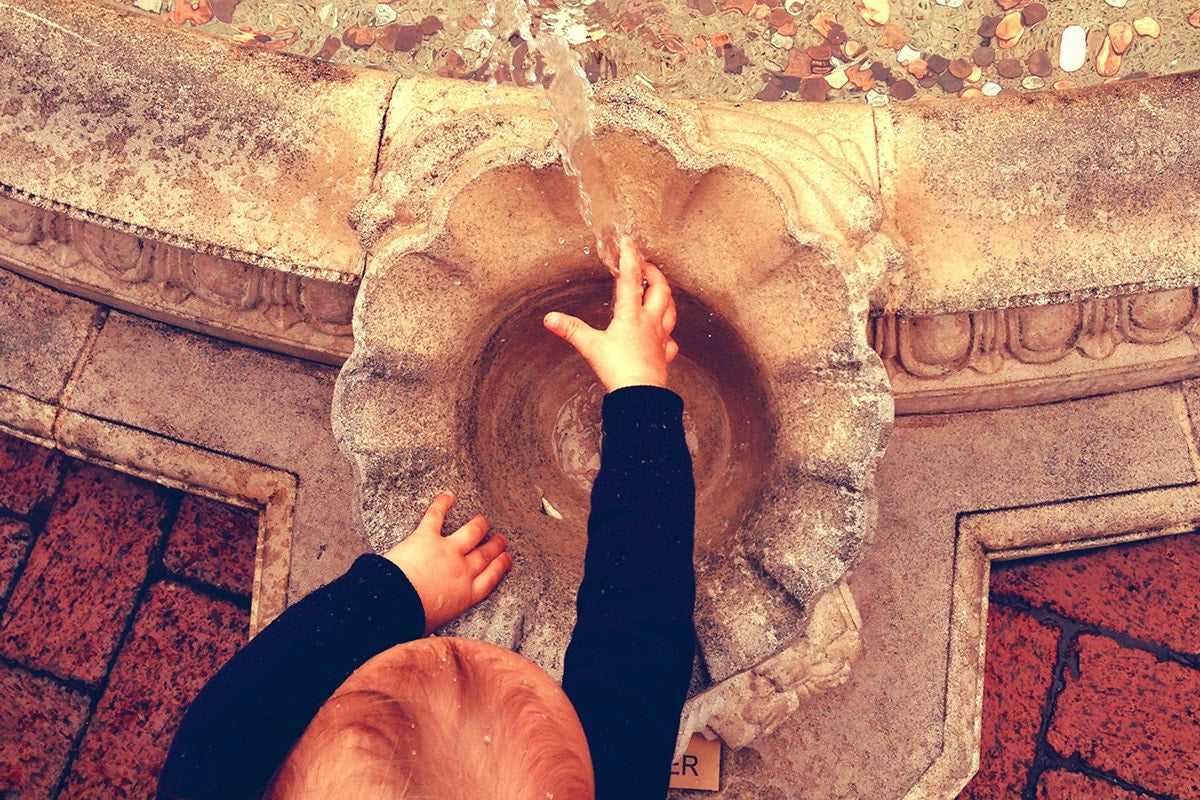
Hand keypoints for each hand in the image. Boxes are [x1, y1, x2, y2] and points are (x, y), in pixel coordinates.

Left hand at [383, 493, 511, 634]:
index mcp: (465, 595)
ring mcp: (447, 551)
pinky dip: (442, 504)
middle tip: (501, 539)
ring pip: (471, 533)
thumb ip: (438, 618)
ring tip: (483, 521)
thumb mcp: (432, 625)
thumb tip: (432, 629)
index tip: (506, 559)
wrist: (395, 604)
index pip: (490, 578)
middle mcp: (462, 571)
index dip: (500, 566)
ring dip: (479, 525)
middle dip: (495, 546)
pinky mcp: (427, 537)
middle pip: (485, 555)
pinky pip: (436, 516)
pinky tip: (448, 495)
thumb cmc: (410, 618)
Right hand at [543, 235, 678, 390]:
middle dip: (654, 273)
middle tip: (646, 265)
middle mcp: (649, 322)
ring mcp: (660, 338)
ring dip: (666, 297)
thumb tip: (551, 318)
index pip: (631, 278)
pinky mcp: (664, 355)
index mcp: (631, 315)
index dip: (629, 256)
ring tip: (660, 291)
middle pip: (660, 289)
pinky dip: (668, 334)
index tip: (628, 241)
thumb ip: (571, 329)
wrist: (639, 394)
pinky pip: (671, 341)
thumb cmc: (618, 369)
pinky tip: (665, 335)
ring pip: (670, 310)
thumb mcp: (590, 346)